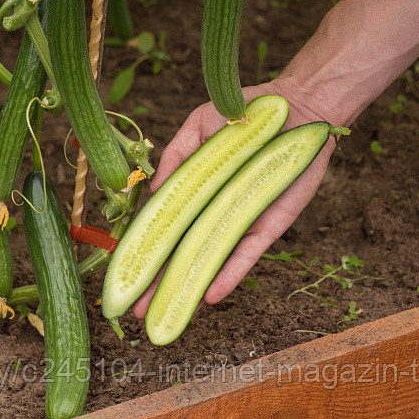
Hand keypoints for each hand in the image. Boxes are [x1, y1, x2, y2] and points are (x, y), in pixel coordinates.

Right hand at [131, 81, 337, 318]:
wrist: (294, 106)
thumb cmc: (244, 112)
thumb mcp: (199, 126)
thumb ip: (177, 157)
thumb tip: (154, 192)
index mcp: (196, 191)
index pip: (165, 227)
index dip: (144, 251)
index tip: (124, 275)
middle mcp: (215, 210)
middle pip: (183, 252)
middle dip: (160, 283)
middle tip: (139, 311)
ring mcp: (241, 218)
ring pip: (210, 260)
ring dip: (188, 287)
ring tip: (165, 313)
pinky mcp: (268, 222)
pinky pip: (248, 252)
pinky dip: (230, 273)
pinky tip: (211, 296)